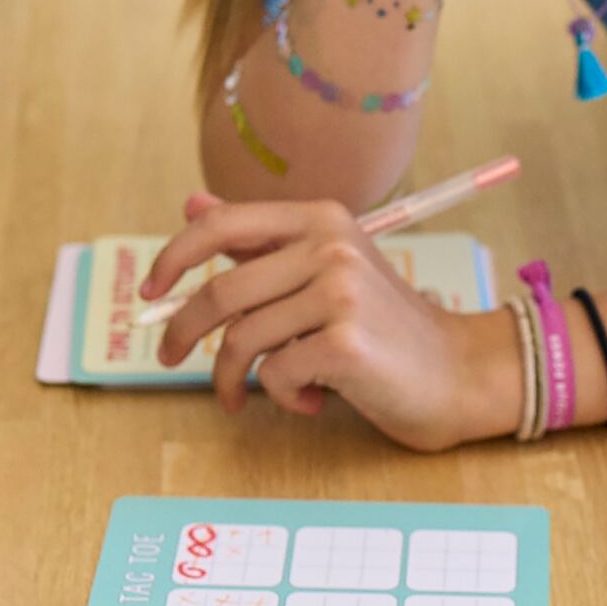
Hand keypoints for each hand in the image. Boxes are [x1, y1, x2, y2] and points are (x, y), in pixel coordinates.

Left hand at [141, 193, 521, 452]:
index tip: (149, 291)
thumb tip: (192, 204)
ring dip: (231, 379)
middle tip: (168, 360)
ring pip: (242, 339)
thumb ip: (260, 243)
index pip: (223, 225)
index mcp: (320, 219)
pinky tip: (312, 400)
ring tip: (244, 397)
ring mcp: (340, 291)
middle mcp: (330, 246)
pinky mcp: (346, 342)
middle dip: (182, 333)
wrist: (457, 373)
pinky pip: (275, 375)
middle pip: (221, 292)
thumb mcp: (323, 272)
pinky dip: (283, 398)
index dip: (173, 257)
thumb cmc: (384, 328)